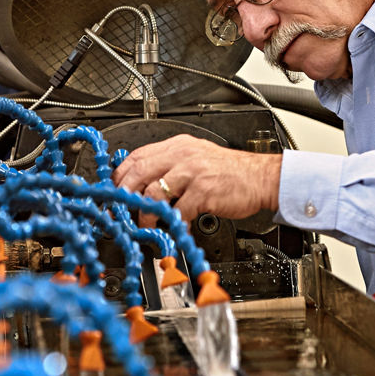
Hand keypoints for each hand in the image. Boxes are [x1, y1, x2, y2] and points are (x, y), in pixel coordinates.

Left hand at [112, 134, 281, 222]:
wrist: (261, 178)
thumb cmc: (230, 172)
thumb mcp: (197, 158)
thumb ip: (172, 166)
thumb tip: (145, 183)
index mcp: (178, 146)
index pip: (138, 156)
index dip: (120, 175)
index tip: (113, 190)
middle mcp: (182, 155)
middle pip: (139, 172)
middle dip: (124, 194)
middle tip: (120, 211)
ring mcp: (192, 172)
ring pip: (153, 193)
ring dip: (145, 214)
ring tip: (146, 225)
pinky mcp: (203, 191)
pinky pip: (178, 211)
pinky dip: (172, 224)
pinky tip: (173, 230)